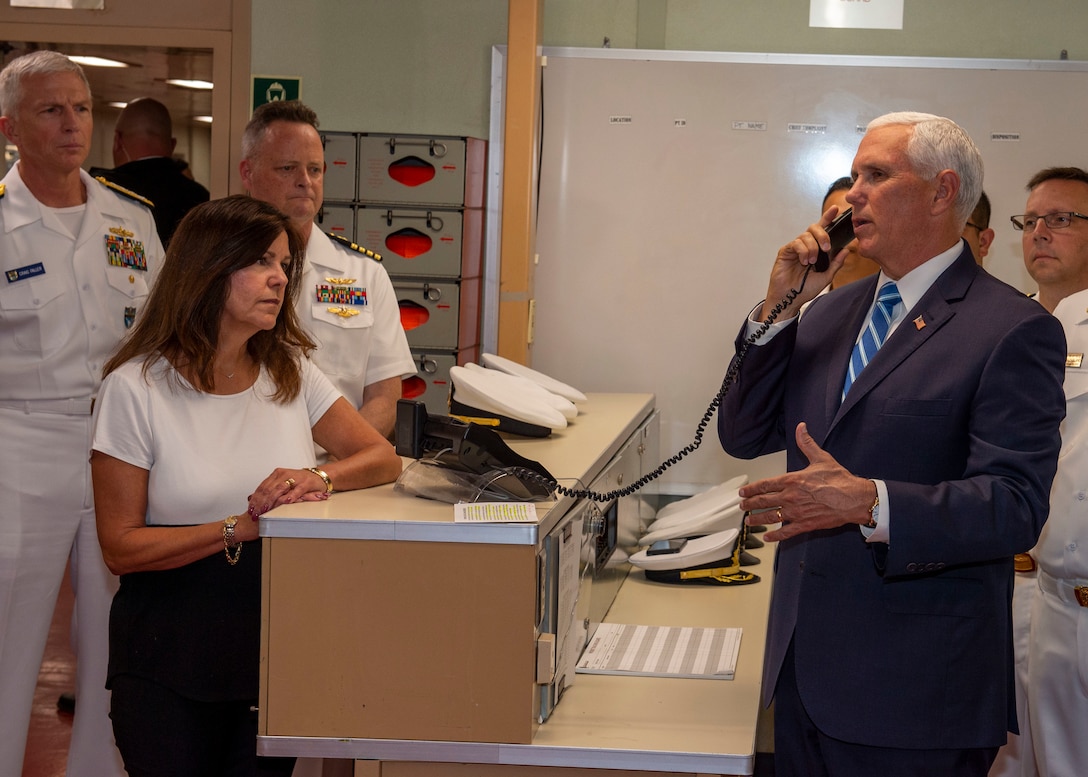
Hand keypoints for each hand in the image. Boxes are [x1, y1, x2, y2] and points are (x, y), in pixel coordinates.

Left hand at [247, 467, 330, 518]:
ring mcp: (295, 478)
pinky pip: (297, 490)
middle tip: (256, 514)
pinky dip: (291, 496)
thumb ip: (269, 490)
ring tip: (266, 510)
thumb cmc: (299, 482)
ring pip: (279, 489)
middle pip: (268, 489)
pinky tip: (286, 502)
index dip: (255, 499)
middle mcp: (284, 474)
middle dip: (261, 503)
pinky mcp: (306, 482)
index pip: (262, 487)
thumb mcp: (282, 484)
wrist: (318, 477)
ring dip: (271, 501)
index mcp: (276, 474)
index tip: (251, 509)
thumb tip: (251, 498)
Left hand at [738, 422, 876, 540]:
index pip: (764, 485)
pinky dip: (775, 536)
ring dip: (758, 519)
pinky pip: (786, 532)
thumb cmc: (839, 480)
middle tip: (742, 506)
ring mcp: (796, 512)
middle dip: (750, 504)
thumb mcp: (821, 458)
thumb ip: (807, 443)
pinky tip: (767, 537)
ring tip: (749, 521)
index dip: (751, 489)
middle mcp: (790, 497)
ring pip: (771, 517)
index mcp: (792, 480)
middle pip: (763, 501)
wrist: (854, 498)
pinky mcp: (805, 524)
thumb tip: (801, 428)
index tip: (743, 492)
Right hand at [758, 206, 849, 319]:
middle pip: (814, 228)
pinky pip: (796, 243)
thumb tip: (846, 250)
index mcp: (816, 249)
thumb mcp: (826, 276)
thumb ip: (836, 263)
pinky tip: (804, 261)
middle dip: (823, 235)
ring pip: (806, 236)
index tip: (836, 209)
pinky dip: (803, 251)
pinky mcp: (786, 251)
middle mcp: (806, 245)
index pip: (823, 229)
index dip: (828, 218)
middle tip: (827, 248)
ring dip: (812, 248)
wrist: (790, 298)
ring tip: (811, 262)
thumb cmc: (805, 289)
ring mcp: (795, 248)